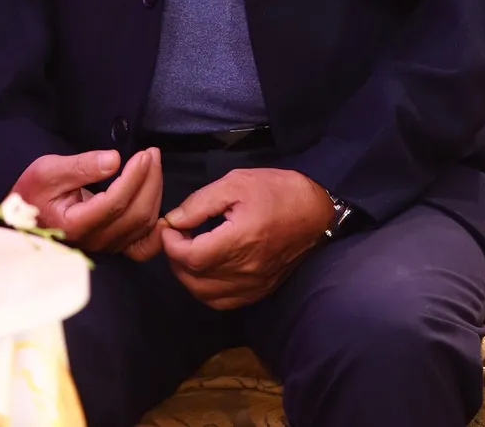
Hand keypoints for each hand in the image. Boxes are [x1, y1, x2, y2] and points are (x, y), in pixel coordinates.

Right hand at [13, 147, 165, 260]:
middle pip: (135, 214)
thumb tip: (114, 160)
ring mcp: (105, 246)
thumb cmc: (34, 192)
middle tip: (152, 153)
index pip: (114, 202)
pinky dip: (156, 226)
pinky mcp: (112, 245)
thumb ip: (81, 166)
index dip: (134, 178)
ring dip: (154, 193)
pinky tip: (161, 206)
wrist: (25, 216)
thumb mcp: (49, 171)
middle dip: (149, 181)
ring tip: (153, 165)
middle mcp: (93, 241)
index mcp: (74, 224)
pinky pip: (142, 242)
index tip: (143, 154)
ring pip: (142, 225)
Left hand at [161, 167, 333, 308]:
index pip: (192, 256)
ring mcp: (254, 284)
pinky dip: (206, 291)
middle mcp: (247, 269)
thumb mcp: (236, 182)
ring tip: (187, 252)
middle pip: (195, 278)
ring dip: (188, 277)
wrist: (315, 210)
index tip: (169, 227)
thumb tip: (173, 221)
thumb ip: (200, 203)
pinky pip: (224, 302)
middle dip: (175, 258)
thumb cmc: (276, 190)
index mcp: (241, 239)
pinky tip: (205, 271)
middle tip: (175, 237)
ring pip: (206, 295)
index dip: (171, 244)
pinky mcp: (260, 290)